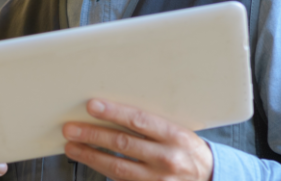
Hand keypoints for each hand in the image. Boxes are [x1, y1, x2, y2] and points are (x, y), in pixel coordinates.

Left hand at [63, 99, 212, 180]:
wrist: (210, 178)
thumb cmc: (187, 150)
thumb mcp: (178, 132)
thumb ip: (151, 124)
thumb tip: (114, 112)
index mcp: (176, 136)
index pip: (139, 121)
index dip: (114, 113)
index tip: (92, 106)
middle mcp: (167, 158)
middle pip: (123, 144)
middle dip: (93, 135)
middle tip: (70, 128)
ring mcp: (159, 180)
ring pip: (117, 167)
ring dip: (90, 156)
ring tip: (72, 147)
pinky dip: (103, 171)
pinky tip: (89, 161)